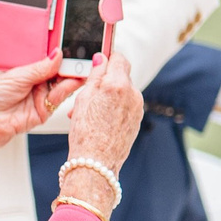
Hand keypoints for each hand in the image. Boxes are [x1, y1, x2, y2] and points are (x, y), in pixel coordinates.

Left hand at [0, 56, 87, 181]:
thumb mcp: (18, 75)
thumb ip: (41, 67)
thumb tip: (58, 54)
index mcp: (28, 71)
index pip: (49, 61)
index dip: (61, 55)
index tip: (73, 47)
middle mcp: (36, 83)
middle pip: (59, 73)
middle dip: (70, 66)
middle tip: (80, 58)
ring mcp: (41, 97)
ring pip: (63, 85)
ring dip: (71, 77)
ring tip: (79, 68)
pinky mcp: (45, 111)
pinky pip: (60, 99)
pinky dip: (67, 90)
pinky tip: (72, 81)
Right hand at [63, 51, 142, 176]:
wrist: (97, 162)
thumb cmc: (86, 132)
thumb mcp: (83, 98)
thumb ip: (95, 75)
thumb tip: (101, 59)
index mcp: (118, 84)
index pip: (119, 58)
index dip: (108, 59)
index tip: (99, 63)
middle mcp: (133, 94)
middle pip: (120, 76)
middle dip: (105, 82)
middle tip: (87, 94)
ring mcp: (137, 108)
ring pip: (122, 93)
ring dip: (108, 97)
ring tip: (90, 112)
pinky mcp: (137, 120)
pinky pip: (125, 106)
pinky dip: (114, 109)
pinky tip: (100, 121)